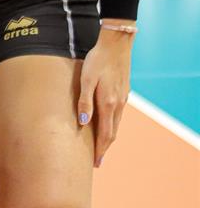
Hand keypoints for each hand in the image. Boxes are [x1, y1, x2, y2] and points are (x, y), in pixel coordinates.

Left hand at [77, 24, 133, 166]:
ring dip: (108, 137)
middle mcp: (118, 104)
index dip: (100, 149)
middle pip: (112, 132)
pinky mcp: (123, 92)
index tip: (95, 162)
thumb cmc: (97, 60)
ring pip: (116, 124)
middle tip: (97, 161)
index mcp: (108, 103)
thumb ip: (85, 101)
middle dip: (104, 147)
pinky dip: (112, 125)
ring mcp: (123, 99)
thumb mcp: (86, 79)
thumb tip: (83, 122)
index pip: (105, 134)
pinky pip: (117, 115)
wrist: (116, 45)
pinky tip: (105, 125)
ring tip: (100, 147)